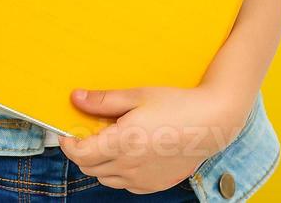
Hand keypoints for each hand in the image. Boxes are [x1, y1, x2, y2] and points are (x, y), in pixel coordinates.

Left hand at [60, 85, 251, 193]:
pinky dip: (120, 172)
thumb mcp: (138, 95)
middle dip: (83, 151)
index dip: (68, 143)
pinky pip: (125, 184)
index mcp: (123, 142)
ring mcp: (141, 179)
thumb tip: (76, 98)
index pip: (80, 153)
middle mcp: (130, 166)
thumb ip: (104, 100)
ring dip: (100, 163)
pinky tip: (132, 153)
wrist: (213, 123)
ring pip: (105, 178)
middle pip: (89, 167)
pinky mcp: (153, 185)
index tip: (67, 133)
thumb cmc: (177, 104)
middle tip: (91, 133)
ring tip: (114, 142)